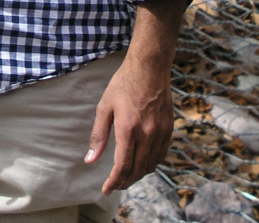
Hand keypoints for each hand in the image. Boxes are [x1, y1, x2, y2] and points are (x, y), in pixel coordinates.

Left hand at [84, 0, 185, 193]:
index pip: (122, 166)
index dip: (113, 182)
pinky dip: (149, 165)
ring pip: (150, 166)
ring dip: (137, 175)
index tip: (105, 190)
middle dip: (124, 182)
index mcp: (128, 129)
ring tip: (125, 177)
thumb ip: (98, 135)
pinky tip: (141, 164)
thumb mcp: (104, 107)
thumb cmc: (123, 84)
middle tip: (113, 186)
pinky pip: (160, 156)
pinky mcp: (168, 130)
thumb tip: (90, 160)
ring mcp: (160, 133)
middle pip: (137, 170)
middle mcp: (147, 135)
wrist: (149, 68)